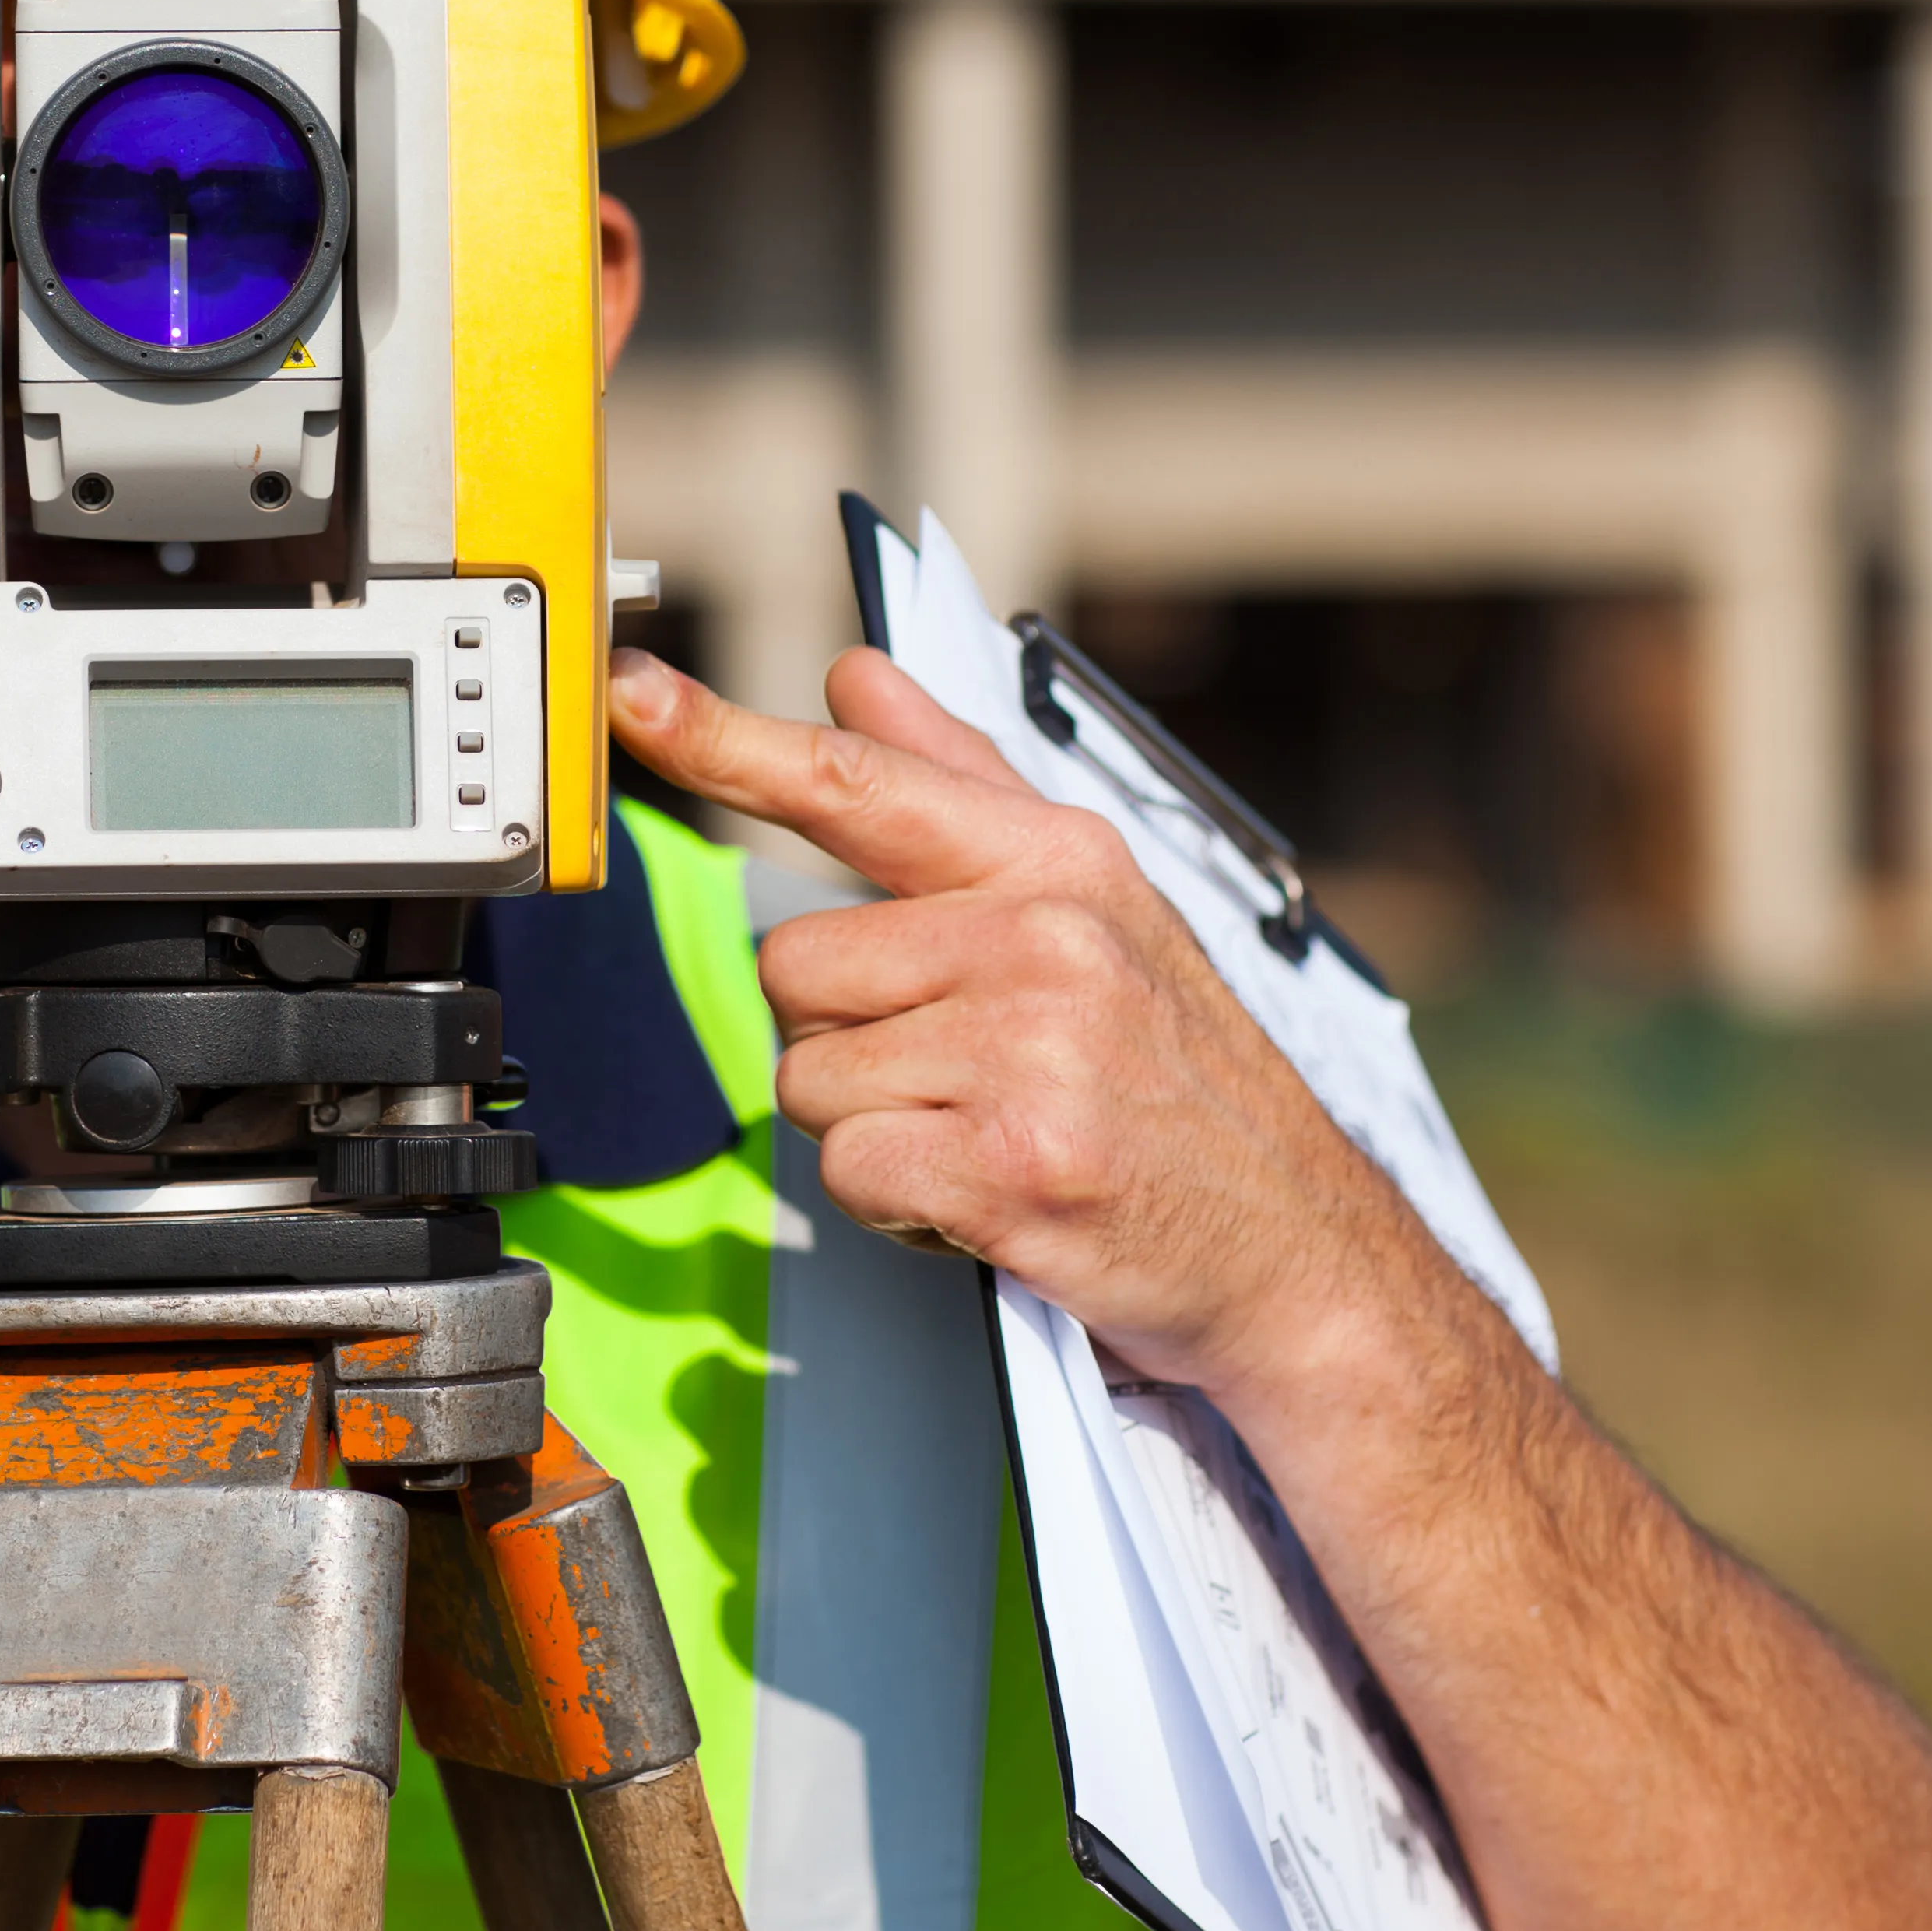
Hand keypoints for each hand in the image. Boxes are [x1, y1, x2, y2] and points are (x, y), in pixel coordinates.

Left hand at [607, 646, 1475, 1407]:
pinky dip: (897, 1209)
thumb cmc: (1186, 1088)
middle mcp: (1044, 940)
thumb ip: (961, 788)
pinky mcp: (1010, 1164)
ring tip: (984, 1135)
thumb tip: (859, 675)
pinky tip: (984, 1201)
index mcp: (1059, 863)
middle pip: (794, 965)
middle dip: (848, 1036)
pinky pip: (849, 1171)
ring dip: (875, 1129)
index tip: (633, 694)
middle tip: (959, 1075)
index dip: (725, 739)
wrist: (1298, 1255)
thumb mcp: (1099, 913)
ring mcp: (1030, 1052)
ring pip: (810, 1077)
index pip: (858, 784)